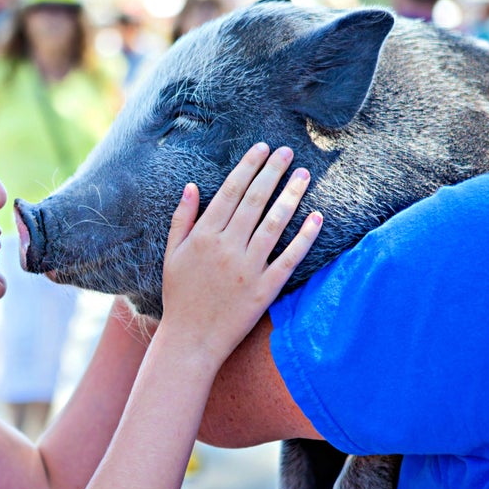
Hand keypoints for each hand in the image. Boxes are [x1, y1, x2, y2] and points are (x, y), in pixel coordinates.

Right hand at [160, 144, 320, 362]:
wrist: (190, 339)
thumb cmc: (179, 296)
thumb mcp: (172, 254)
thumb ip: (182, 219)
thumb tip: (192, 187)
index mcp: (203, 236)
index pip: (230, 191)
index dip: (248, 167)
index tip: (262, 148)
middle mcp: (226, 247)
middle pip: (255, 201)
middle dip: (273, 171)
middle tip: (289, 151)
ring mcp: (247, 267)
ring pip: (274, 223)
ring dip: (291, 195)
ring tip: (304, 175)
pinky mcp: (265, 288)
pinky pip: (289, 257)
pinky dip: (304, 237)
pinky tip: (317, 217)